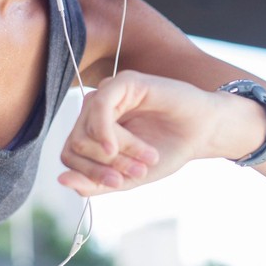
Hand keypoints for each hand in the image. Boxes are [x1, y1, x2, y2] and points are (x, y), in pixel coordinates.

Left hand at [58, 71, 219, 195]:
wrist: (203, 133)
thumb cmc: (168, 150)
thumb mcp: (129, 176)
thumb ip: (95, 182)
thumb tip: (61, 181)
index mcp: (93, 132)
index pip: (69, 155)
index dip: (89, 174)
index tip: (119, 183)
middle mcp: (96, 111)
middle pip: (75, 143)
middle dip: (105, 165)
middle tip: (139, 170)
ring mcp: (108, 94)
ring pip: (86, 128)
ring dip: (116, 151)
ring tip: (146, 156)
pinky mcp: (124, 82)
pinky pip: (98, 105)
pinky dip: (103, 130)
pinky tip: (116, 145)